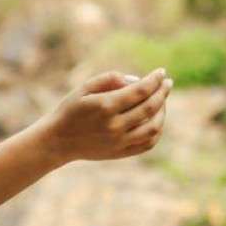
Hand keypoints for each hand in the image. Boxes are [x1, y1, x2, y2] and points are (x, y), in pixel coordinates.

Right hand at [36, 68, 170, 163]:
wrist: (58, 141)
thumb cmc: (70, 110)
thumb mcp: (84, 88)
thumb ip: (109, 79)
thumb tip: (136, 80)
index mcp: (105, 106)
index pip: (140, 90)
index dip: (154, 80)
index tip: (161, 72)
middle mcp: (115, 125)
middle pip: (150, 107)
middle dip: (162, 92)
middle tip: (167, 83)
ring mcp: (119, 141)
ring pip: (154, 127)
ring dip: (163, 112)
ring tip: (163, 101)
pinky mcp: (120, 153)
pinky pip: (148, 143)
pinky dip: (157, 131)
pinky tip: (156, 120)